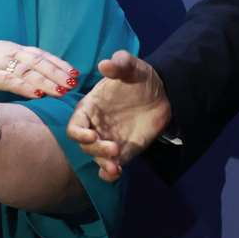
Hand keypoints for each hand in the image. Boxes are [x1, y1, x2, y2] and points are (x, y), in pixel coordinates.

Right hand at [0, 41, 77, 102]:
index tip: (72, 72)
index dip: (56, 63)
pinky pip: (10, 80)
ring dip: (47, 81)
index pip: (38, 54)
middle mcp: (5, 51)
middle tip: (74, 81)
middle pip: (37, 60)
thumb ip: (10, 70)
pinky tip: (38, 95)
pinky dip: (26, 87)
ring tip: (62, 90)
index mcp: (8, 48)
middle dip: (57, 71)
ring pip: (28, 70)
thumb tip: (27, 80)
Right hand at [65, 50, 170, 182]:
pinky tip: (116, 173)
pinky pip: (111, 166)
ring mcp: (109, 140)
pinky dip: (109, 174)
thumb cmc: (140, 77)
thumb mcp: (132, 66)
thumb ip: (119, 63)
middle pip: (84, 145)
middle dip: (96, 150)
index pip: (75, 125)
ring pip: (97, 158)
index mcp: (90, 107)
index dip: (79, 133)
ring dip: (103, 164)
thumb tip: (105, 65)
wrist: (164, 93)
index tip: (92, 135)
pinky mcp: (124, 152)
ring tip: (116, 167)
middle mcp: (96, 126)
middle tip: (114, 148)